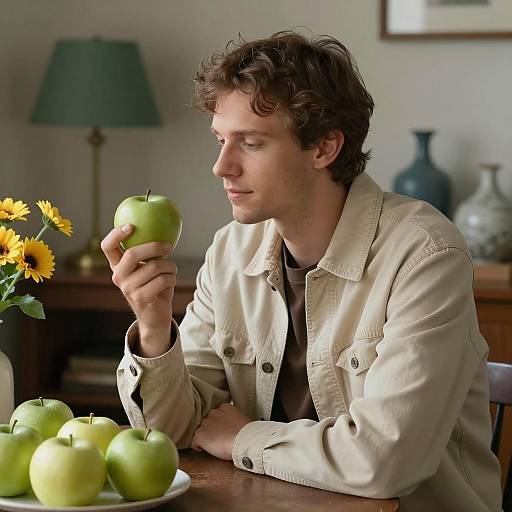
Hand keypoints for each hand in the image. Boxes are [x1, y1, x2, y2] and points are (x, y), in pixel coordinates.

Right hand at [101, 224, 176, 355]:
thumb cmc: (155, 286)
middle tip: (168, 246)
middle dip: (154, 247)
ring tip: (172, 271)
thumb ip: (149, 254)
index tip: (130, 226)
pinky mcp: (141, 298)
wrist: (156, 316)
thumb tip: (163, 231)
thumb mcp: (149, 268)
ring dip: (170, 267)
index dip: (116, 235)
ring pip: (154, 267)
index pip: (107, 247)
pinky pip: (162, 280)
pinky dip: (172, 278)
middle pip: (132, 254)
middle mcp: (118, 277)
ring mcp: (128, 288)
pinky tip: (171, 282)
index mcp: (117, 266)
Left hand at [191, 403, 251, 459]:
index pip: (216, 415)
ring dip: (205, 438)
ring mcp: (205, 423)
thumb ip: (232, 419)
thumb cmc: (248, 433)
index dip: (218, 425)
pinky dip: (199, 447)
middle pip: (207, 422)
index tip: (223, 431)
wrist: (245, 440)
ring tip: (215, 446)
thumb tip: (232, 426)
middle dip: (211, 430)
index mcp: (224, 407)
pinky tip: (209, 450)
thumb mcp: (241, 419)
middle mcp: (212, 412)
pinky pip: (194, 443)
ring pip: (200, 432)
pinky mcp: (200, 435)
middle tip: (220, 439)